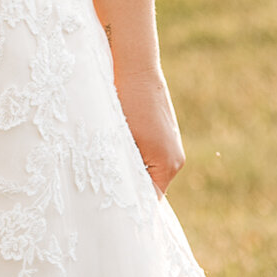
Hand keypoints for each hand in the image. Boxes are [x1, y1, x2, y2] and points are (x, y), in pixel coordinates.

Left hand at [113, 59, 185, 198]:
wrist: (135, 65)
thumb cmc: (126, 101)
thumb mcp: (120, 138)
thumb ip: (124, 168)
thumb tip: (118, 192)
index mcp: (168, 164)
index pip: (150, 198)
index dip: (130, 205)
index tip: (109, 211)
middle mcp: (175, 158)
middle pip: (150, 185)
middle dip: (128, 188)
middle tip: (101, 193)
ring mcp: (171, 145)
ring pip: (147, 169)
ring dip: (129, 169)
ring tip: (104, 168)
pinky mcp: (164, 133)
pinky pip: (148, 154)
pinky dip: (133, 155)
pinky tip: (113, 147)